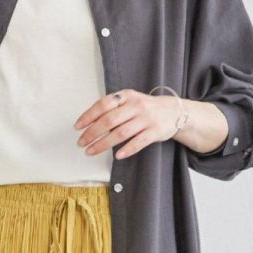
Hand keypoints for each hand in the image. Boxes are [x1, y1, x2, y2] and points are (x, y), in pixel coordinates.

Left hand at [73, 89, 189, 160]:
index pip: (103, 104)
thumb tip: (90, 123)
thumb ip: (113, 108)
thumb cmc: (146, 108)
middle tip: (81, 143)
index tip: (78, 127)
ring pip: (121, 133)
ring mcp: (146, 119)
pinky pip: (138, 142)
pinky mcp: (155, 132)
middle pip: (109, 121)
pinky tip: (117, 156)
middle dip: (92, 133)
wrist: (174, 111)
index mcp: (126, 96)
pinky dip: (127, 150)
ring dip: (103, 144)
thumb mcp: (130, 101)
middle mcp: (136, 106)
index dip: (88, 116)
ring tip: (91, 151)